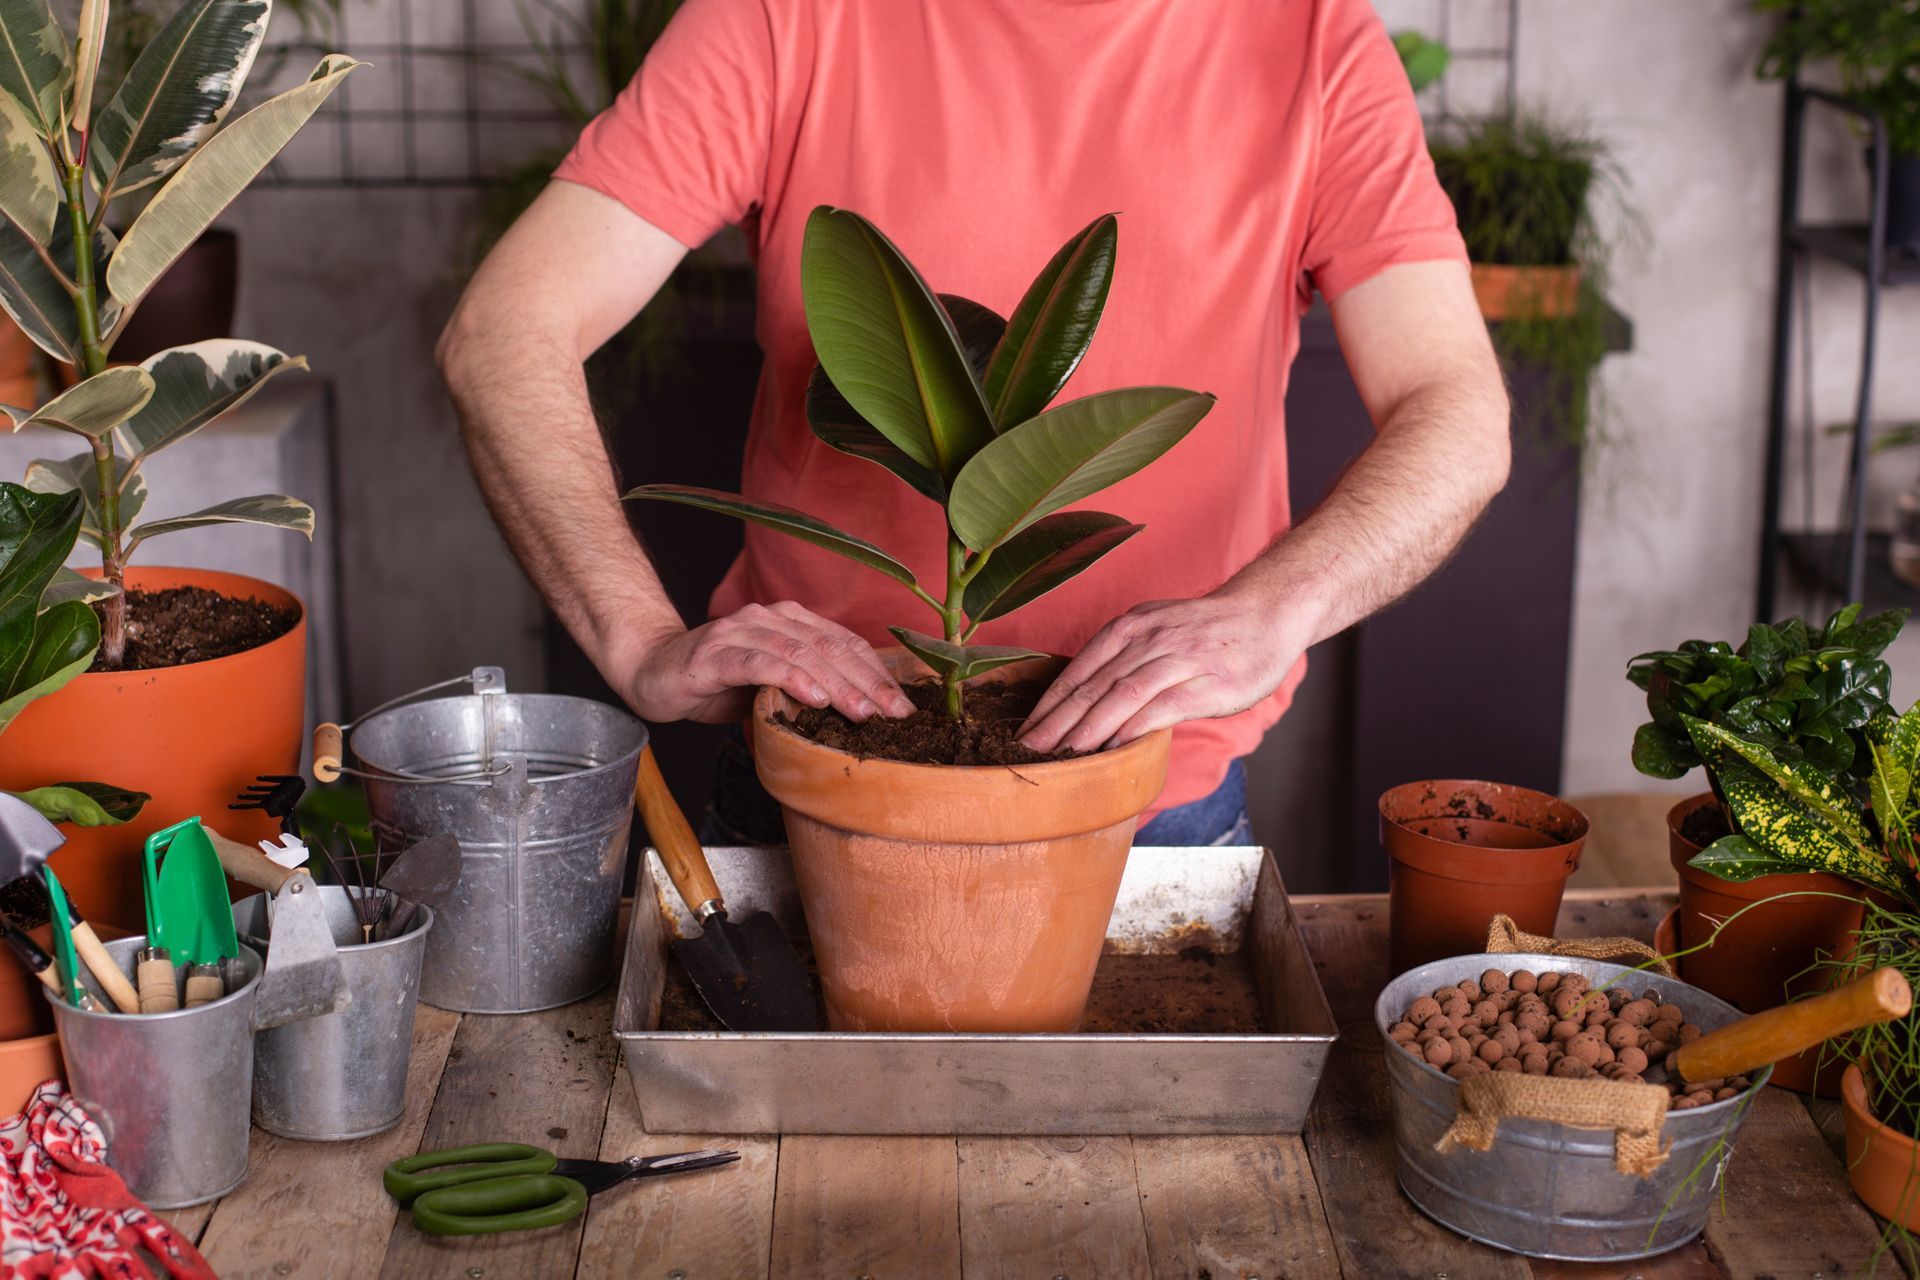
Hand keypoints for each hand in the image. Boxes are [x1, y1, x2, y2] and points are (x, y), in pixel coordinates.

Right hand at [619, 601, 913, 724]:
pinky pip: (760, 663)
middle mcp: (769, 618)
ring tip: (864, 712)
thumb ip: (806, 691)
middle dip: (868, 683)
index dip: (877, 673)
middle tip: (897, 715)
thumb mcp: (770, 688)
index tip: (905, 705)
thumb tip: (858, 718)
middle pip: (830, 647)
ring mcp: (741, 632)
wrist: (651, 672)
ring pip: (801, 653)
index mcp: (789, 622)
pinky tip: (814, 697)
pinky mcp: (715, 653)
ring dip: (837, 684)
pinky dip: (791, 678)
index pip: (844, 643)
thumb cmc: (715, 683)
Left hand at [1018, 585, 1317, 752]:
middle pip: (1092, 686)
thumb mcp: (1156, 629)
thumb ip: (1123, 658)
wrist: (1267, 613)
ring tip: (1062, 756)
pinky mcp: (1208, 683)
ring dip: (1088, 728)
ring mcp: (1179, 659)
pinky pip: (1163, 707)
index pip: (1077, 672)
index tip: (1023, 733)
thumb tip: (1083, 701)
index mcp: (1129, 627)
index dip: (1048, 705)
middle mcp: (1148, 638)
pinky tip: (1113, 748)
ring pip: (1122, 696)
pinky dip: (1134, 728)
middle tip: (1028, 752)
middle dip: (1056, 723)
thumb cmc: (1208, 631)